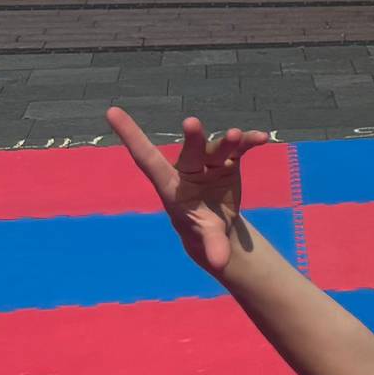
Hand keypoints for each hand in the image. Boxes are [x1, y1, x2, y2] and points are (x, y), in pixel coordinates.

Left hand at [107, 107, 272, 272]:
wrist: (218, 226)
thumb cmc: (201, 231)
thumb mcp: (206, 237)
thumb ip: (212, 246)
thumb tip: (219, 262)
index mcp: (171, 186)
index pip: (146, 158)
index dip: (130, 135)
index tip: (111, 111)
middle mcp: (188, 170)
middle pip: (190, 152)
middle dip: (193, 139)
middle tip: (191, 124)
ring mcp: (209, 164)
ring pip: (217, 148)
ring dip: (229, 141)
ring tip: (241, 136)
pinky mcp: (228, 163)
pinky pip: (239, 149)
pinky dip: (249, 143)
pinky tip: (262, 138)